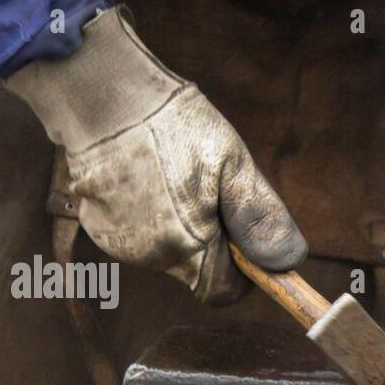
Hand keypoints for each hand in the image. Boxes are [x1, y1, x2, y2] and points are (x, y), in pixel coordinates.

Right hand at [6, 7, 304, 301]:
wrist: (99, 92)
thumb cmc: (173, 124)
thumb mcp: (233, 164)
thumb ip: (261, 219)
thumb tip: (286, 264)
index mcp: (188, 246)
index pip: (223, 292)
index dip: (242, 273)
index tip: (246, 241)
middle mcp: (151, 255)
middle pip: (196, 268)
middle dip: (211, 240)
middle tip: (207, 189)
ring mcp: (120, 242)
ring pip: (167, 250)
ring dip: (179, 226)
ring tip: (172, 174)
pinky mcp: (98, 225)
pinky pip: (136, 233)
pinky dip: (147, 214)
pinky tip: (144, 175)